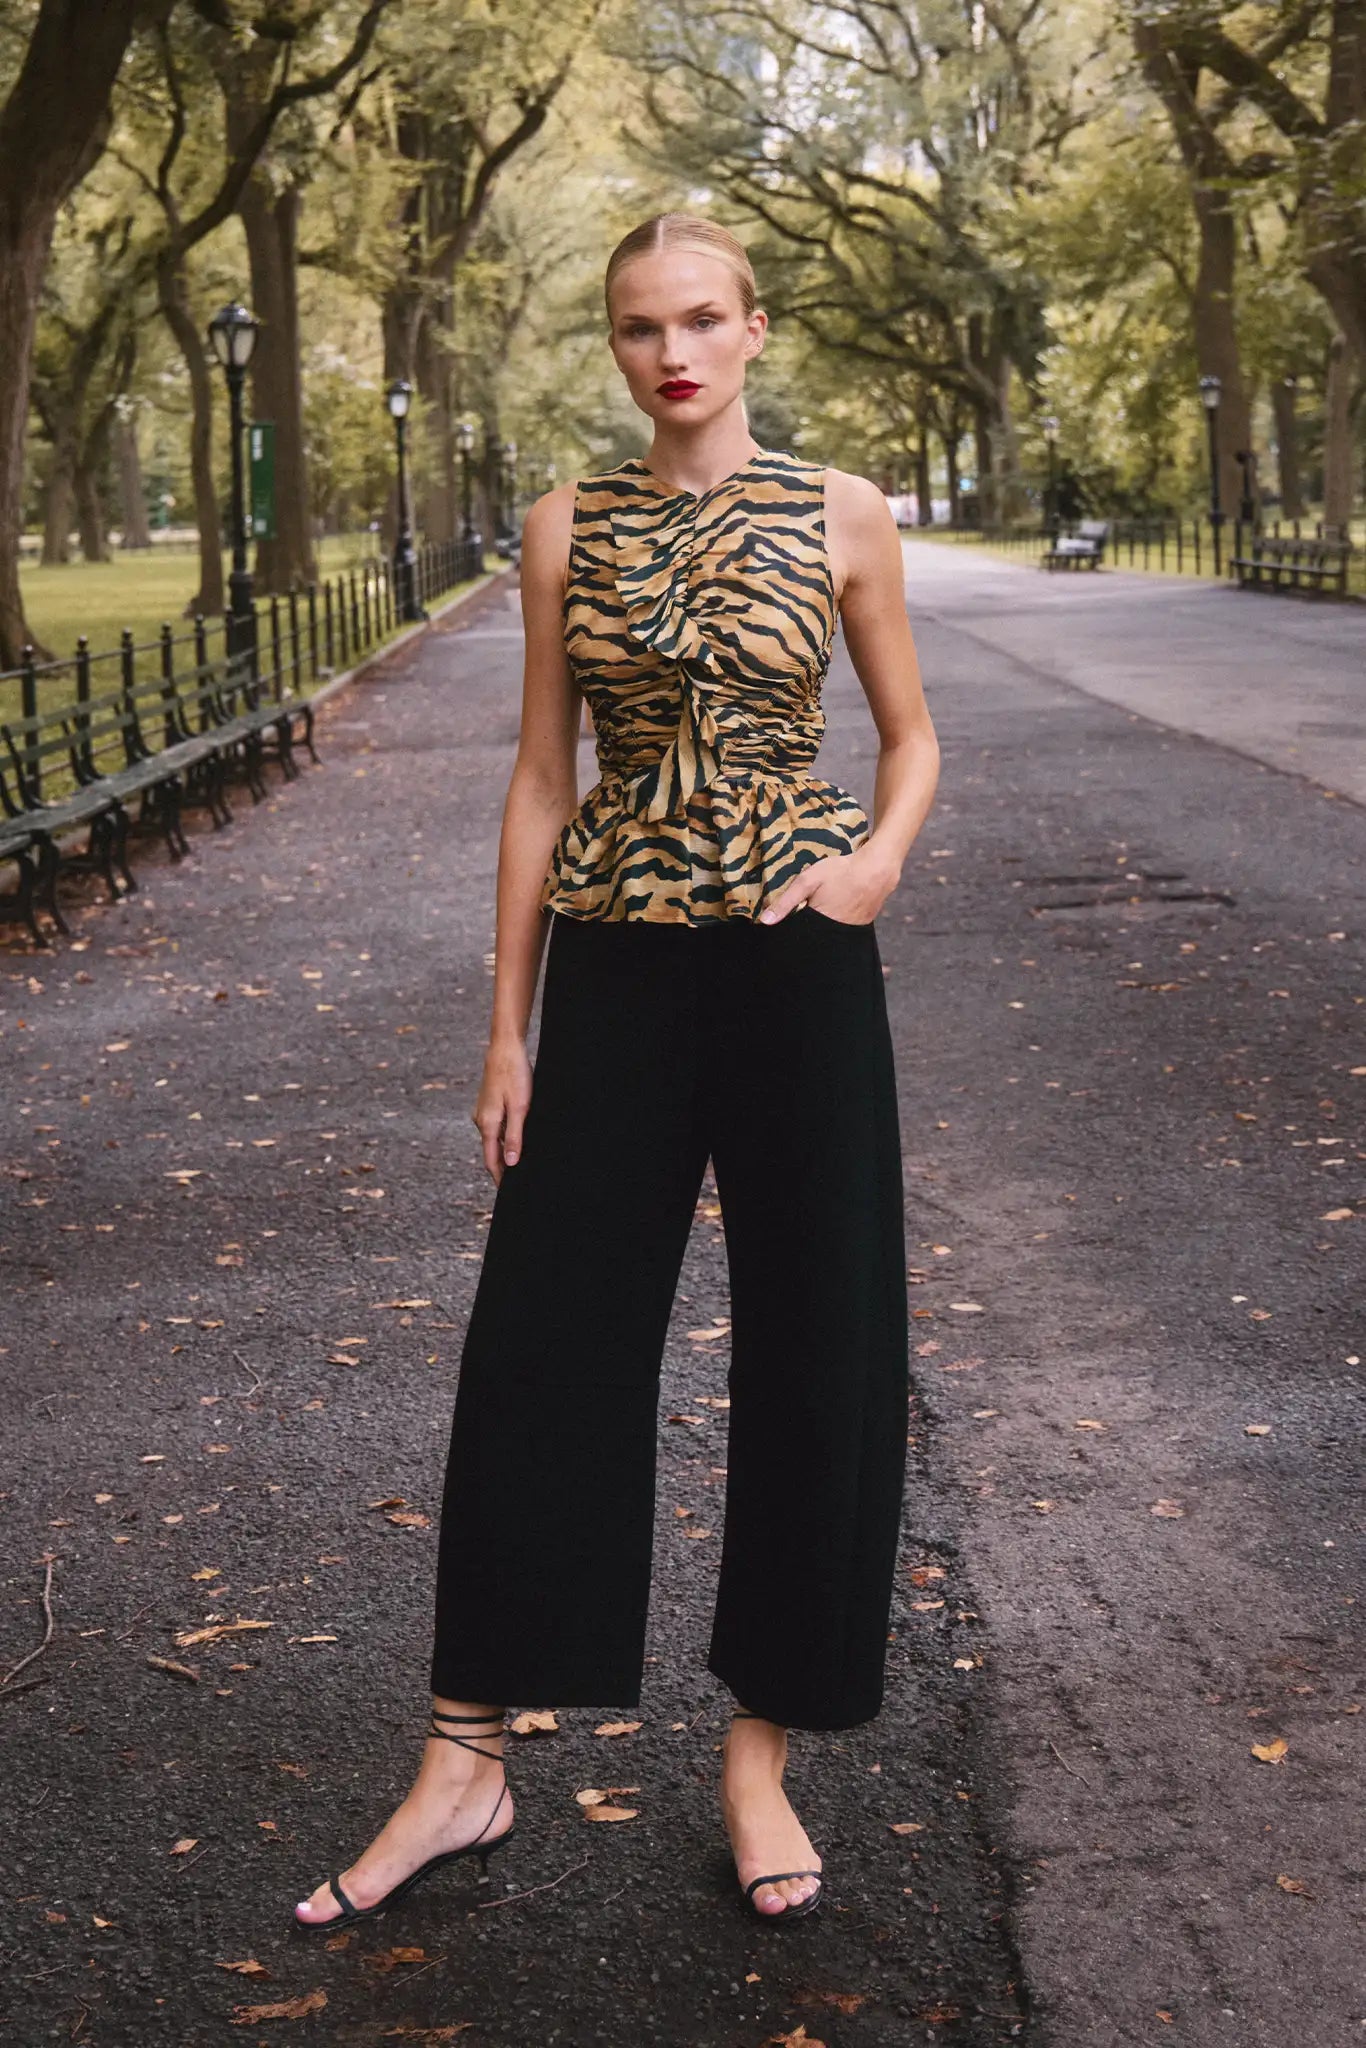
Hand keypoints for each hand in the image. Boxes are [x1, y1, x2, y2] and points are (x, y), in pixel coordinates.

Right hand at [473, 1036, 532, 1184]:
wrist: (505, 1049)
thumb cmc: (514, 1076)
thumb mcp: (520, 1108)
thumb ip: (514, 1137)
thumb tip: (510, 1163)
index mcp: (487, 1125)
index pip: (492, 1161)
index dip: (500, 1178)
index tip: (508, 1194)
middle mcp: (481, 1121)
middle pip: (491, 1152)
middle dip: (502, 1168)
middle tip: (516, 1184)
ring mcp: (483, 1113)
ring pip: (493, 1140)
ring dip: (504, 1153)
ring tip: (518, 1165)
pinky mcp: (488, 1105)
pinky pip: (495, 1128)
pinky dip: (504, 1138)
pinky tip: (516, 1140)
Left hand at [758, 847, 899, 925]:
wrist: (877, 869)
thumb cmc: (840, 872)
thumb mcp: (808, 881)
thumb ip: (785, 901)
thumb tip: (764, 922)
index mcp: (819, 924)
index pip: (799, 937)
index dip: (791, 932)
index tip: (785, 927)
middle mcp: (835, 933)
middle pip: (814, 938)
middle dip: (807, 930)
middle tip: (806, 914)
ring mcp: (851, 931)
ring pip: (830, 934)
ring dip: (822, 927)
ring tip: (825, 908)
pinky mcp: (862, 926)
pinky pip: (844, 929)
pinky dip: (837, 923)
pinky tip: (838, 908)